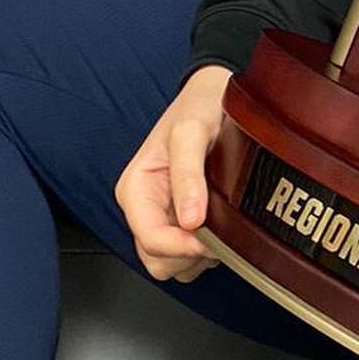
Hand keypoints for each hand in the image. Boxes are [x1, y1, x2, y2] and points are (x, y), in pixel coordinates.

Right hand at [113, 65, 233, 283]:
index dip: (181, 248)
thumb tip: (191, 220)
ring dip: (201, 254)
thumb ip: (187, 174)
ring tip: (223, 222)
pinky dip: (208, 250)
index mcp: (136, 190)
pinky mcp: (183, 223)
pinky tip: (222, 223)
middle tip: (219, 230)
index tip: (209, 240)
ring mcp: (164, 218)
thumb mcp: (190, 131)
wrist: (214, 94)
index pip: (150, 240)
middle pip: (159, 260)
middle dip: (190, 254)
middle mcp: (145, 209)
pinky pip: (191, 256)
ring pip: (176, 265)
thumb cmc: (198, 107)